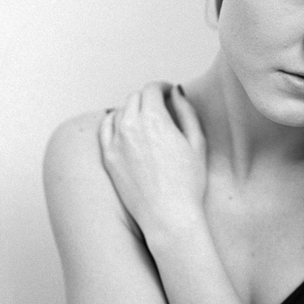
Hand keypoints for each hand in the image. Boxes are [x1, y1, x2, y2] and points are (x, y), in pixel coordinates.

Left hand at [98, 82, 206, 236]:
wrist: (169, 216)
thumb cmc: (188, 183)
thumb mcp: (197, 142)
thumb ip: (186, 111)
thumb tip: (176, 92)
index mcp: (155, 119)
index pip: (152, 89)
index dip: (162, 87)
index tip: (169, 92)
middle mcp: (131, 126)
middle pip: (135, 97)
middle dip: (149, 97)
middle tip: (160, 105)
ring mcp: (116, 142)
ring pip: (119, 111)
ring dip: (132, 109)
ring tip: (145, 119)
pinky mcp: (108, 157)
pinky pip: (105, 128)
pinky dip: (114, 122)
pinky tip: (124, 127)